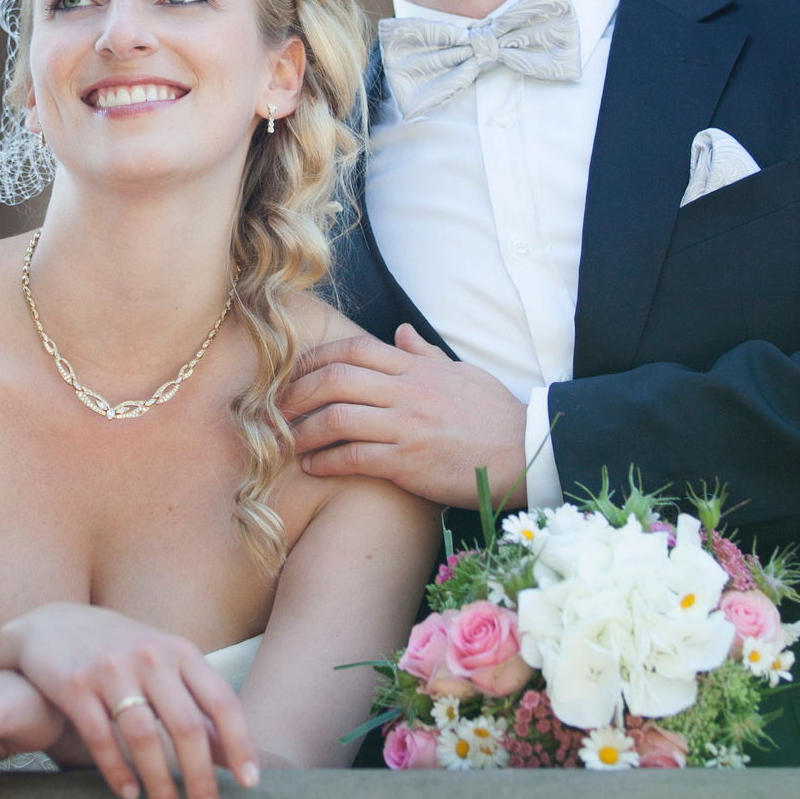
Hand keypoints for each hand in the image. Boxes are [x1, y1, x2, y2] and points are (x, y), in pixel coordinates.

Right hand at [0, 603, 258, 798]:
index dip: (240, 744)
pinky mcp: (74, 684)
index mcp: (180, 651)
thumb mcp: (163, 667)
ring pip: (144, 735)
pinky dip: (117, 771)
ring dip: (160, 784)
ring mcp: (110, 668)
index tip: (249, 783)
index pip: (222, 701)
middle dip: (201, 777)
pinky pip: (100, 736)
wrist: (51, 624)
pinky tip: (129, 796)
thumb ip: (195, 704)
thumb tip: (229, 754)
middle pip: (186, 725)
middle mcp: (150, 656)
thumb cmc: (119, 653)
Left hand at [283, 325, 527, 509]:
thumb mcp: (462, 373)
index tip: (293, 373)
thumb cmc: (494, 415)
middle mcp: (407, 391)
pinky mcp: (409, 462)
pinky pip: (354, 456)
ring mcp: (407, 426)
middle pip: (334, 379)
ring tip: (286, 441)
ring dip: (303, 429)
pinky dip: (326, 460)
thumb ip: (426, 354)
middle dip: (296, 392)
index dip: (315, 358)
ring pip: (337, 417)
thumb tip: (403, 331)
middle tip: (274, 408)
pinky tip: (311, 466)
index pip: (353, 349)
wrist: (524, 452)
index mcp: (416, 367)